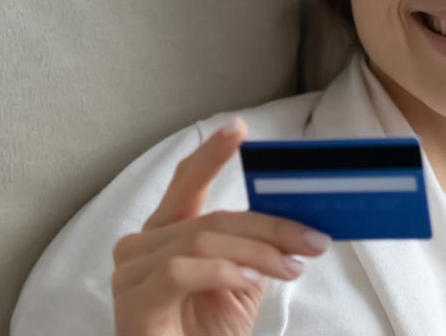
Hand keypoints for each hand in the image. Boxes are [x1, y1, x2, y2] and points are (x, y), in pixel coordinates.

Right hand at [111, 117, 331, 335]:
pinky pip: (178, 270)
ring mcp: (131, 273)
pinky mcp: (133, 303)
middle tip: (314, 239)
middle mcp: (142, 247)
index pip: (186, 183)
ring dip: (255, 252)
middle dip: (270, 226)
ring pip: (201, 240)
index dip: (212, 155)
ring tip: (291, 267)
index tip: (240, 130)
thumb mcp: (243, 281)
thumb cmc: (208, 331)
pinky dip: (221, 270)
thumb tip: (300, 220)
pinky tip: (249, 278)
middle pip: (211, 218)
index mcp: (167, 234)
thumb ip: (258, 247)